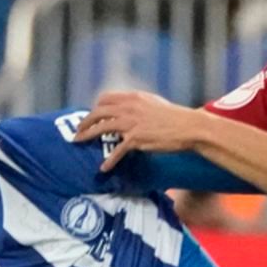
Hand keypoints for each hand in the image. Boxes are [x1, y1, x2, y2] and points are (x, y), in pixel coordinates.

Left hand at [75, 91, 206, 171]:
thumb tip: (131, 110)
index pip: (105, 99)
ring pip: (101, 127)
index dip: (96, 107)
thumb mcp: (155, 104)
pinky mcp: (136, 139)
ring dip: (87, 135)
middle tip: (78, 130)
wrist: (188, 127)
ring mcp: (131, 123)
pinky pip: (117, 151)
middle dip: (85, 121)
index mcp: (133, 98)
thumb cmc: (176, 118)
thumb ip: (140, 105)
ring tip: (79, 142)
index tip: (92, 116)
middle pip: (98, 112)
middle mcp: (129, 108)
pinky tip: (103, 168)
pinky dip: (109, 161)